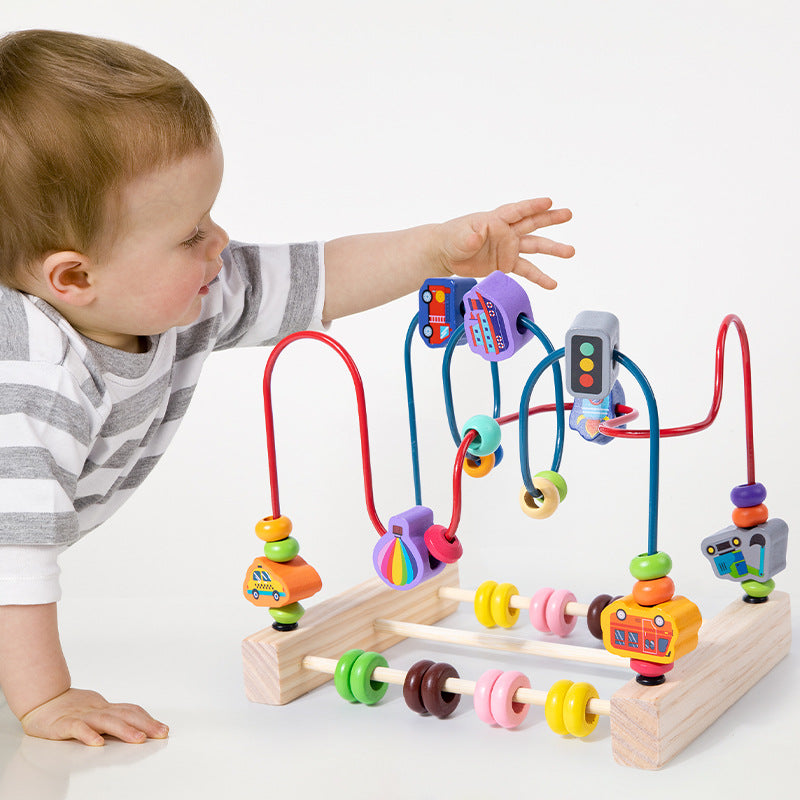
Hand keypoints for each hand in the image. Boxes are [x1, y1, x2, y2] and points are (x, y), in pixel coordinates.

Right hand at [20, 688, 168, 745]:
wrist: (42, 701)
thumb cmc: (70, 709)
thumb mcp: (96, 712)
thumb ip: (113, 718)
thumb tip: (137, 727)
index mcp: (106, 708)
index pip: (131, 711)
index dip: (148, 719)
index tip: (164, 729)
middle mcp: (98, 710)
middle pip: (125, 715)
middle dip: (146, 724)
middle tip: (161, 734)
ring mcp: (82, 716)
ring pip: (106, 721)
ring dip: (124, 730)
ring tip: (139, 739)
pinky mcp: (64, 724)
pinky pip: (77, 729)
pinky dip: (88, 734)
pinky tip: (98, 743)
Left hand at [434, 198, 574, 288]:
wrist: (446, 254)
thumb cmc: (452, 238)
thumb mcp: (460, 236)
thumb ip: (471, 235)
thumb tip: (477, 235)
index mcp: (496, 220)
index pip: (517, 211)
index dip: (532, 206)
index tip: (549, 202)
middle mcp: (506, 232)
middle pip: (532, 223)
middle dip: (550, 219)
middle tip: (567, 214)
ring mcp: (508, 248)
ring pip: (534, 246)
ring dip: (552, 249)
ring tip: (570, 251)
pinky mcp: (506, 264)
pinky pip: (526, 270)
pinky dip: (539, 277)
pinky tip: (552, 283)